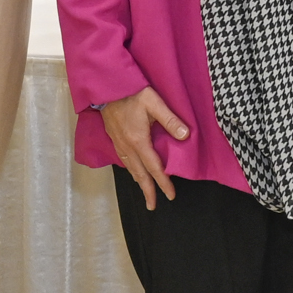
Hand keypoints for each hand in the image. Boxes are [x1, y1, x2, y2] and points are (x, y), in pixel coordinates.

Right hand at [98, 88, 192, 207]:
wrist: (106, 86)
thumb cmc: (131, 92)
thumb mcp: (154, 102)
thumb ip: (170, 119)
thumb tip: (186, 135)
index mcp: (139, 141)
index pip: (154, 168)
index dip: (163, 183)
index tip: (170, 195)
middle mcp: (128, 146)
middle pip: (139, 174)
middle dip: (147, 191)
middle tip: (152, 206)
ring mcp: (119, 143)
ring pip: (130, 168)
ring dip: (138, 182)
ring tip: (144, 191)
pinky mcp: (114, 138)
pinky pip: (123, 160)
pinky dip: (130, 170)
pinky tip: (132, 169)